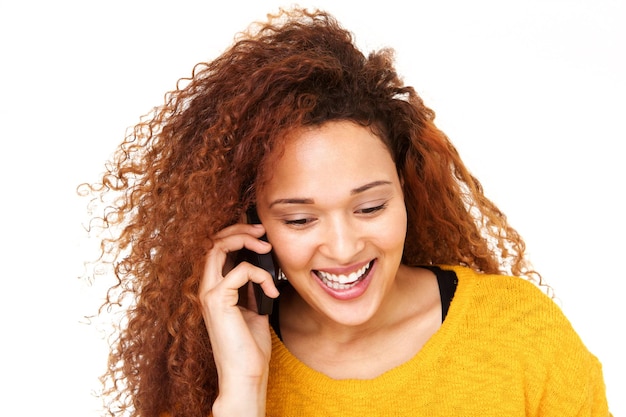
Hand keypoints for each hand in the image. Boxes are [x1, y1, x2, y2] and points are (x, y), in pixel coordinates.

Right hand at [198, 223, 278, 414]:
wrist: (247, 374)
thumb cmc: (250, 347)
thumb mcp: (254, 309)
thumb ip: (252, 288)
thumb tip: (262, 270)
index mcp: (214, 289)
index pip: (216, 249)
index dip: (235, 234)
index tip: (259, 232)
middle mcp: (206, 288)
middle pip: (213, 241)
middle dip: (239, 229)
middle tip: (262, 230)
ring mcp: (208, 293)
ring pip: (217, 247)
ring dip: (244, 239)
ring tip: (266, 245)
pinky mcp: (217, 300)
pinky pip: (240, 270)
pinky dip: (260, 275)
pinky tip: (272, 291)